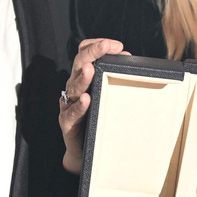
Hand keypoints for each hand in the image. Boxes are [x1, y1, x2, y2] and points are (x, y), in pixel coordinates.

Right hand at [59, 38, 126, 172]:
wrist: (86, 151)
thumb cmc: (98, 119)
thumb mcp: (107, 95)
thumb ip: (115, 77)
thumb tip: (128, 57)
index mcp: (83, 77)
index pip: (84, 52)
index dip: (96, 45)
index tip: (116, 45)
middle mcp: (74, 87)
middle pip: (79, 63)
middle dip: (93, 52)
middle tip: (107, 46)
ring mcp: (69, 104)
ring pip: (74, 86)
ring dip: (83, 77)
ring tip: (91, 69)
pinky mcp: (67, 122)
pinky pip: (71, 112)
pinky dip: (79, 106)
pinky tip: (86, 99)